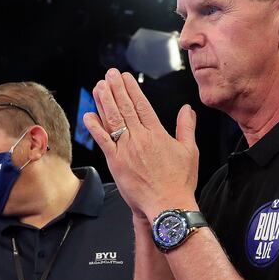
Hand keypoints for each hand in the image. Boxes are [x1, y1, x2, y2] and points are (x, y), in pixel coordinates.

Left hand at [83, 68, 199, 219]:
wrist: (168, 204)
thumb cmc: (180, 181)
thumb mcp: (190, 151)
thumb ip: (186, 127)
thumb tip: (187, 109)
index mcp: (157, 134)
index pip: (142, 105)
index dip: (131, 89)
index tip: (124, 77)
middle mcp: (140, 138)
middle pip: (126, 108)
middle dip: (116, 89)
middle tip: (109, 74)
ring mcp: (126, 150)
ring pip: (113, 120)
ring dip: (105, 102)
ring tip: (99, 86)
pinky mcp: (116, 162)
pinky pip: (103, 141)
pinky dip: (95, 128)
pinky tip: (89, 115)